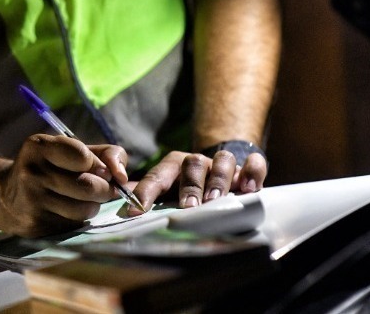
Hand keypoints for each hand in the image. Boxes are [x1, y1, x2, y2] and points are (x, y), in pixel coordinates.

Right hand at [0, 134, 128, 237]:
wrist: (4, 196)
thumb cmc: (49, 168)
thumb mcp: (71, 150)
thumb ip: (105, 153)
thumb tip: (123, 177)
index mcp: (39, 147)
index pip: (82, 156)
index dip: (98, 165)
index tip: (99, 169)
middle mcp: (32, 172)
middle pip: (88, 186)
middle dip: (104, 189)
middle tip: (103, 188)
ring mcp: (32, 201)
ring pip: (85, 209)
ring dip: (93, 206)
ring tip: (84, 199)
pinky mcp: (36, 225)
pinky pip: (74, 225)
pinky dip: (79, 219)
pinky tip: (68, 211)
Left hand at [127, 150, 266, 215]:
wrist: (216, 173)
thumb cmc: (183, 189)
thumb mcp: (163, 194)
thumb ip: (144, 198)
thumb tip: (116, 208)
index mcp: (173, 168)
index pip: (157, 175)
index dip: (146, 191)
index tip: (136, 210)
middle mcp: (197, 163)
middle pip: (192, 164)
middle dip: (189, 186)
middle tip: (188, 207)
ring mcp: (222, 166)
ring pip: (222, 160)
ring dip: (219, 180)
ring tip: (216, 201)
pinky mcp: (247, 171)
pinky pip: (254, 163)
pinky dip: (253, 171)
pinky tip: (250, 188)